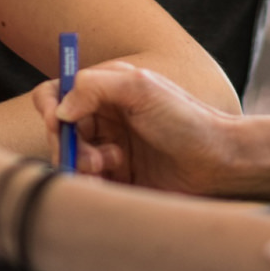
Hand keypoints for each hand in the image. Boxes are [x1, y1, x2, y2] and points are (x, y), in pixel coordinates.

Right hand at [36, 61, 242, 193]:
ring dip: (81, 163)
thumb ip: (94, 87)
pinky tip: (112, 178)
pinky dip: (91, 183)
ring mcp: (108, 149)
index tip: (55, 123)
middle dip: (67, 143)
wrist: (219, 162)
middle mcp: (103, 119)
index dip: (49, 107)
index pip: (56, 93)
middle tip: (91, 156)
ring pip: (69, 159)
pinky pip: (87, 183)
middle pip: (57, 131)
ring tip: (109, 165)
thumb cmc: (185, 119)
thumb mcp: (141, 88)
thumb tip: (59, 110)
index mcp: (105, 91)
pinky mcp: (117, 179)